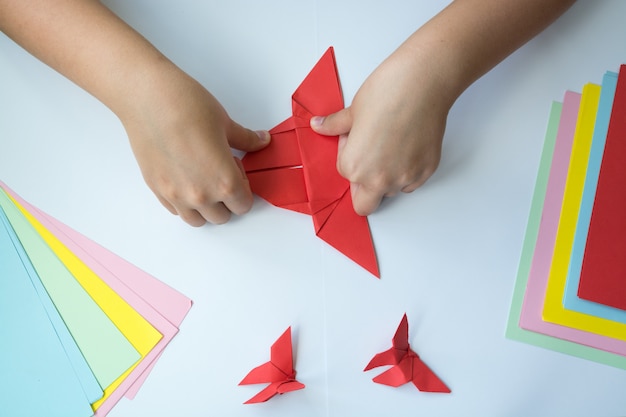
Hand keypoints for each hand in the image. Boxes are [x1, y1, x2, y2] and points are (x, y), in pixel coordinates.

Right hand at [121, 66, 269, 225]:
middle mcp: (200, 196)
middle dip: (226, 199)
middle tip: (220, 172)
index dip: (244, 187)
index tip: (237, 170)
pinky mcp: (156, 189)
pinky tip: (184, 176)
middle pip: (222, 216)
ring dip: (205, 207)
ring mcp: (175, 195)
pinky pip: (175, 210)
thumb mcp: (225, 124)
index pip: (243, 205)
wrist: (148, 98)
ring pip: (197, 220)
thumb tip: (260, 141)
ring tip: (202, 178)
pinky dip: (183, 201)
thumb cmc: (186, 107)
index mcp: (224, 182)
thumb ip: (246, 140)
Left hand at [311, 48, 449, 215]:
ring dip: (387, 177)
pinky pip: (412, 182)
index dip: (350, 153)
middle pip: (366, 204)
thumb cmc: (387, 93)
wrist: (423, 83)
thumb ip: (335, 127)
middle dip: (364, 188)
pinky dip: (408, 169)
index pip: (345, 173)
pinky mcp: (427, 171)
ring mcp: (406, 178)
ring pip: (390, 191)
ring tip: (393, 143)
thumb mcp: (352, 110)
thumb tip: (318, 126)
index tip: (358, 136)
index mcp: (355, 167)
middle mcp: (380, 179)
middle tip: (370, 158)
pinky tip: (409, 144)